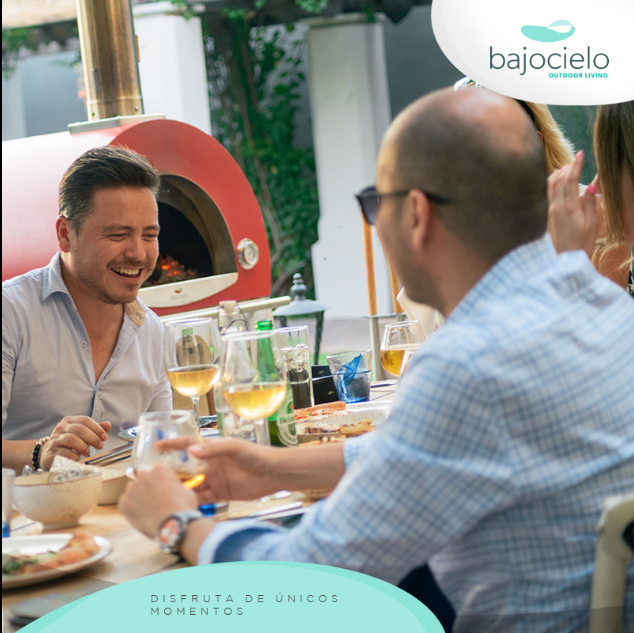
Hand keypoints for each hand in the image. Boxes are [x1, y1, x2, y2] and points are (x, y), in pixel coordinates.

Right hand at [39, 417, 111, 469]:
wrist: (48, 454)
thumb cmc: (69, 443)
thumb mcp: (82, 435)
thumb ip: (94, 429)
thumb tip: (108, 424)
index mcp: (69, 421)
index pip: (85, 420)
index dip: (97, 428)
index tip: (104, 437)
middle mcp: (60, 428)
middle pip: (80, 429)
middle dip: (93, 438)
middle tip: (100, 446)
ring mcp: (55, 440)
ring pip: (72, 439)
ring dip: (83, 446)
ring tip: (87, 452)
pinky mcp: (51, 452)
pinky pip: (65, 453)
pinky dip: (75, 456)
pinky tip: (78, 458)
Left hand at [118, 464, 198, 537]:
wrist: (174, 525)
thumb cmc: (183, 508)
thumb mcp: (185, 489)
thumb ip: (175, 485)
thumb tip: (172, 488)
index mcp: (159, 468)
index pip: (157, 470)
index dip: (161, 480)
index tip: (163, 487)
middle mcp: (143, 475)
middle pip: (142, 478)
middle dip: (147, 486)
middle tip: (154, 498)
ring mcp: (131, 489)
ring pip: (132, 490)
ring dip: (138, 496)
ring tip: (148, 509)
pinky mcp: (124, 503)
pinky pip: (125, 503)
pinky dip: (131, 508)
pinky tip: (142, 515)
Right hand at [155, 437, 279, 504]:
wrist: (274, 474)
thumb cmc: (255, 455)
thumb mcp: (235, 448)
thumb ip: (214, 450)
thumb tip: (191, 450)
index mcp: (213, 449)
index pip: (188, 445)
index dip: (173, 445)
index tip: (157, 448)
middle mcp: (210, 464)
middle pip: (186, 468)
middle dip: (171, 472)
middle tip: (153, 480)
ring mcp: (214, 479)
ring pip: (191, 485)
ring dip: (179, 490)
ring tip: (162, 497)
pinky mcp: (220, 494)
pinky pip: (202, 499)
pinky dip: (192, 503)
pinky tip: (181, 508)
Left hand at [548, 150, 598, 257]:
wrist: (566, 257)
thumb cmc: (582, 242)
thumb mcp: (591, 223)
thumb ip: (590, 203)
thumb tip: (592, 186)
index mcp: (569, 208)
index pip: (571, 180)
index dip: (576, 165)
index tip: (581, 153)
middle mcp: (556, 207)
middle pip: (558, 179)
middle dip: (567, 167)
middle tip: (575, 160)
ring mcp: (549, 210)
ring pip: (549, 185)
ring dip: (557, 173)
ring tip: (566, 168)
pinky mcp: (546, 214)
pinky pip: (547, 193)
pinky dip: (552, 183)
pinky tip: (558, 181)